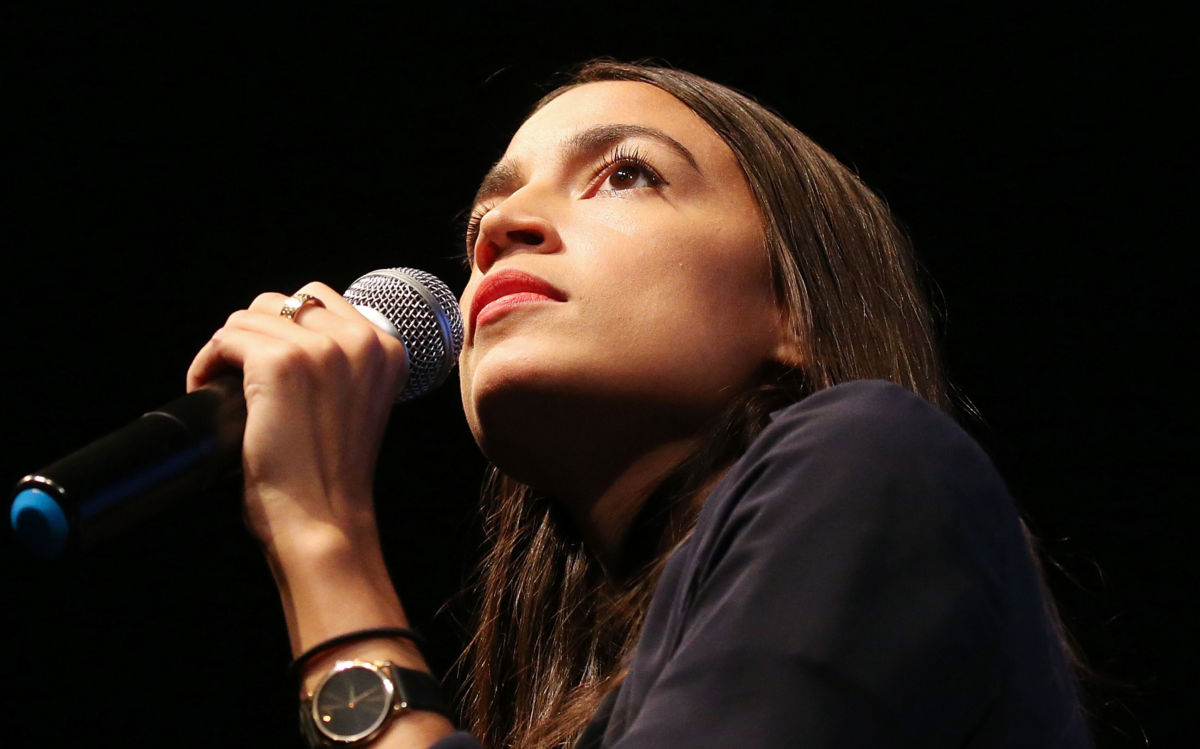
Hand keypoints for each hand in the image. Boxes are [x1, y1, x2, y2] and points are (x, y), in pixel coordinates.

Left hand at [186, 282, 408, 557]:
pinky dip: (206, 364)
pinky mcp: (280, 363)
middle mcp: (360, 340)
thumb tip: (285, 332)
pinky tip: (207, 388)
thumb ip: (342, 363)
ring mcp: (321, 349)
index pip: (319, 299)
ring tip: (223, 385)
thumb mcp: (358, 403)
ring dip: (226, 350)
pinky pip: (226, 338)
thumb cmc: (332, 475)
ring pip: (247, 317)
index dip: (285, 329)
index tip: (268, 365)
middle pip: (282, 301)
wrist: (324, 521)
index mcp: (386, 347)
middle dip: (254, 334)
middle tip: (241, 376)